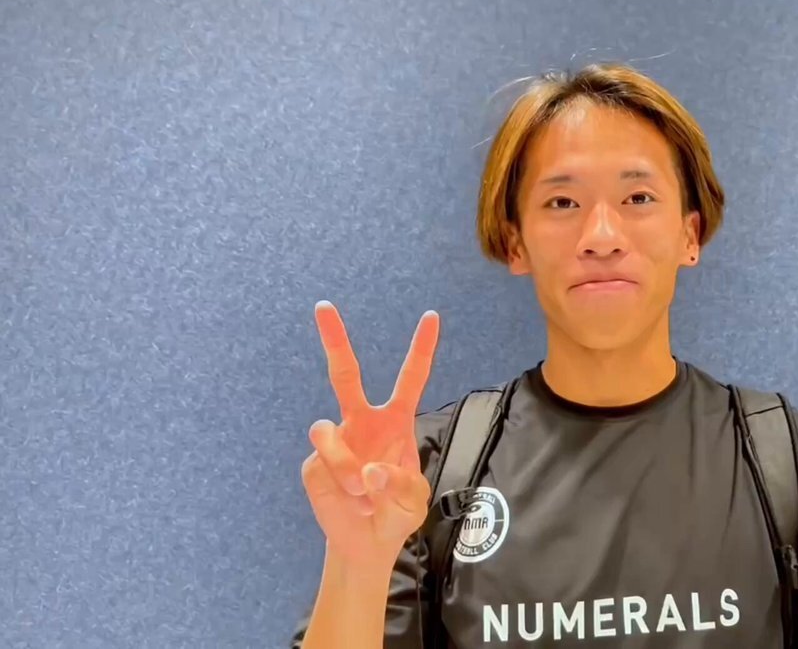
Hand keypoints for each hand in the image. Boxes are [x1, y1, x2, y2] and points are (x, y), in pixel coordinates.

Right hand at [300, 300, 438, 570]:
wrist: (367, 542)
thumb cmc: (396, 514)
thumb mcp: (414, 502)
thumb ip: (402, 486)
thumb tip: (370, 470)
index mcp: (396, 421)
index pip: (411, 377)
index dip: (421, 347)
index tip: (431, 316)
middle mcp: (362, 422)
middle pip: (345, 374)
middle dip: (335, 340)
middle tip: (323, 306)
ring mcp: (336, 440)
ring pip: (328, 432)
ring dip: (347, 466)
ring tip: (364, 494)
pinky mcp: (314, 463)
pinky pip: (323, 463)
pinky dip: (341, 486)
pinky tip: (352, 502)